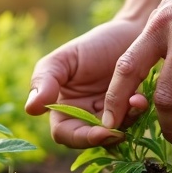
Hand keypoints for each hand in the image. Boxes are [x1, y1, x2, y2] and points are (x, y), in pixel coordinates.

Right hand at [25, 19, 144, 147]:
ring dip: (125, 124)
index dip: (79, 138)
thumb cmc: (93, 44)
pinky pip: (133, 123)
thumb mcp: (64, 59)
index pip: (64, 134)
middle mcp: (85, 117)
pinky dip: (137, 114)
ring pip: (114, 135)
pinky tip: (140, 99)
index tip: (99, 132)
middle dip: (105, 138)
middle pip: (89, 140)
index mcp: (62, 108)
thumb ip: (45, 81)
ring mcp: (110, 117)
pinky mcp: (131, 113)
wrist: (129, 32)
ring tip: (135, 102)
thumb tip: (31, 109)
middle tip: (119, 131)